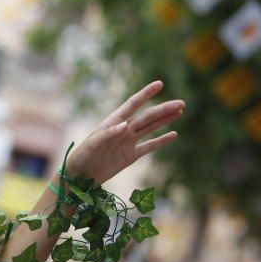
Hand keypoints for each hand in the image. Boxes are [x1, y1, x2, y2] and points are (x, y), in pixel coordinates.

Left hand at [65, 81, 183, 184]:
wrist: (79, 177)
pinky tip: (173, 134)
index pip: (132, 104)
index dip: (145, 94)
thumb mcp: (91, 145)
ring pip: (151, 128)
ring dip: (165, 120)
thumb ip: (107, 134)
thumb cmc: (81, 157)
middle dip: (164, 109)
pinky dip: (161, 141)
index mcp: (113, 122)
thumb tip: (124, 125)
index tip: (159, 84)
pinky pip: (149, 147)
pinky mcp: (130, 156)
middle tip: (182, 103)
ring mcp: (128, 142)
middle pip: (147, 116)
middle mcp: (123, 130)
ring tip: (180, 111)